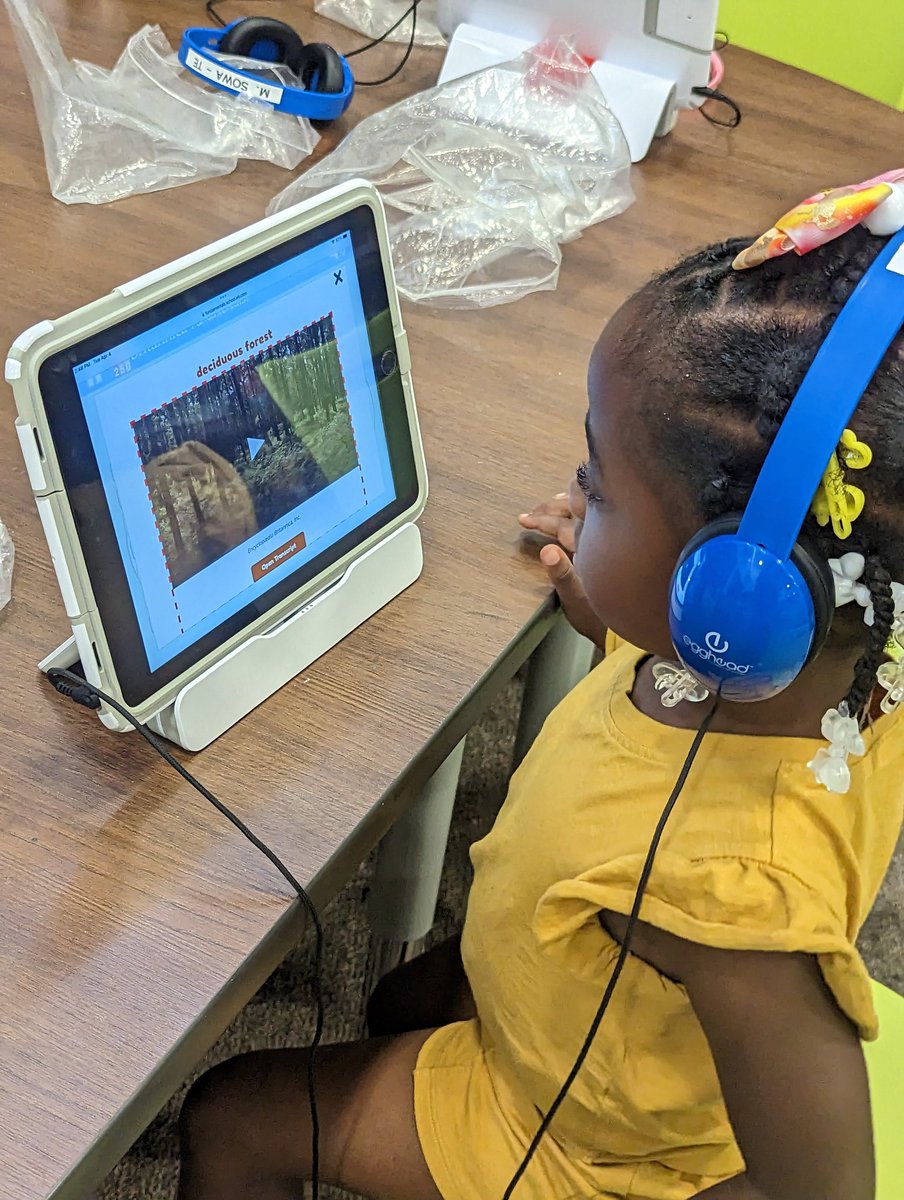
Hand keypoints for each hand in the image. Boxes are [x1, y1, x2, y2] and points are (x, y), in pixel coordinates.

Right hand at [519, 480, 604, 648]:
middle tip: (532, 513)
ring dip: (566, 508)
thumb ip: (563, 573)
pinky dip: (576, 517)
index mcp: (590, 545)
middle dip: (552, 508)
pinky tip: (572, 520)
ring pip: (583, 513)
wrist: (619, 629)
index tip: (523, 520)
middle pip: (575, 510)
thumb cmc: (596, 616)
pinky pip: (588, 523)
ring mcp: (603, 542)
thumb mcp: (575, 596)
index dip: (542, 518)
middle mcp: (598, 538)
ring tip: (552, 504)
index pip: (562, 522)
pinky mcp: (605, 550)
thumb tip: (547, 551)